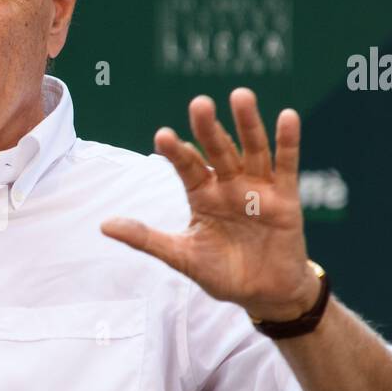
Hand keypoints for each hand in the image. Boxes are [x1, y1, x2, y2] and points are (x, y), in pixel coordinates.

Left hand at [100, 87, 319, 321]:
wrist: (264, 293)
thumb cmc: (222, 272)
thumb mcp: (181, 256)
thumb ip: (146, 238)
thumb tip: (103, 225)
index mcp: (202, 194)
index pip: (187, 167)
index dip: (176, 152)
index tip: (163, 136)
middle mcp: (228, 184)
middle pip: (218, 151)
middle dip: (209, 129)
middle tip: (200, 103)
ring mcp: (258, 188)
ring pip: (252, 150)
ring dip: (248, 124)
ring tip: (241, 96)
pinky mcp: (286, 198)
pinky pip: (286, 166)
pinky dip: (287, 142)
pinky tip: (287, 116)